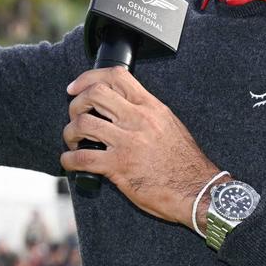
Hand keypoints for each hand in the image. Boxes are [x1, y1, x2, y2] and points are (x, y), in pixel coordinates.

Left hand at [61, 67, 222, 229]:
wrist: (196, 189)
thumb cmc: (185, 161)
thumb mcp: (169, 123)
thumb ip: (147, 112)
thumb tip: (123, 107)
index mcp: (150, 107)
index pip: (116, 76)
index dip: (89, 77)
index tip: (77, 87)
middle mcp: (138, 119)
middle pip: (94, 94)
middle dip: (76, 103)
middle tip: (74, 115)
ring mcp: (127, 142)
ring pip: (83, 124)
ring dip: (70, 132)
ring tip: (73, 140)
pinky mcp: (118, 166)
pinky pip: (82, 158)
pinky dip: (69, 160)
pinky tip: (71, 162)